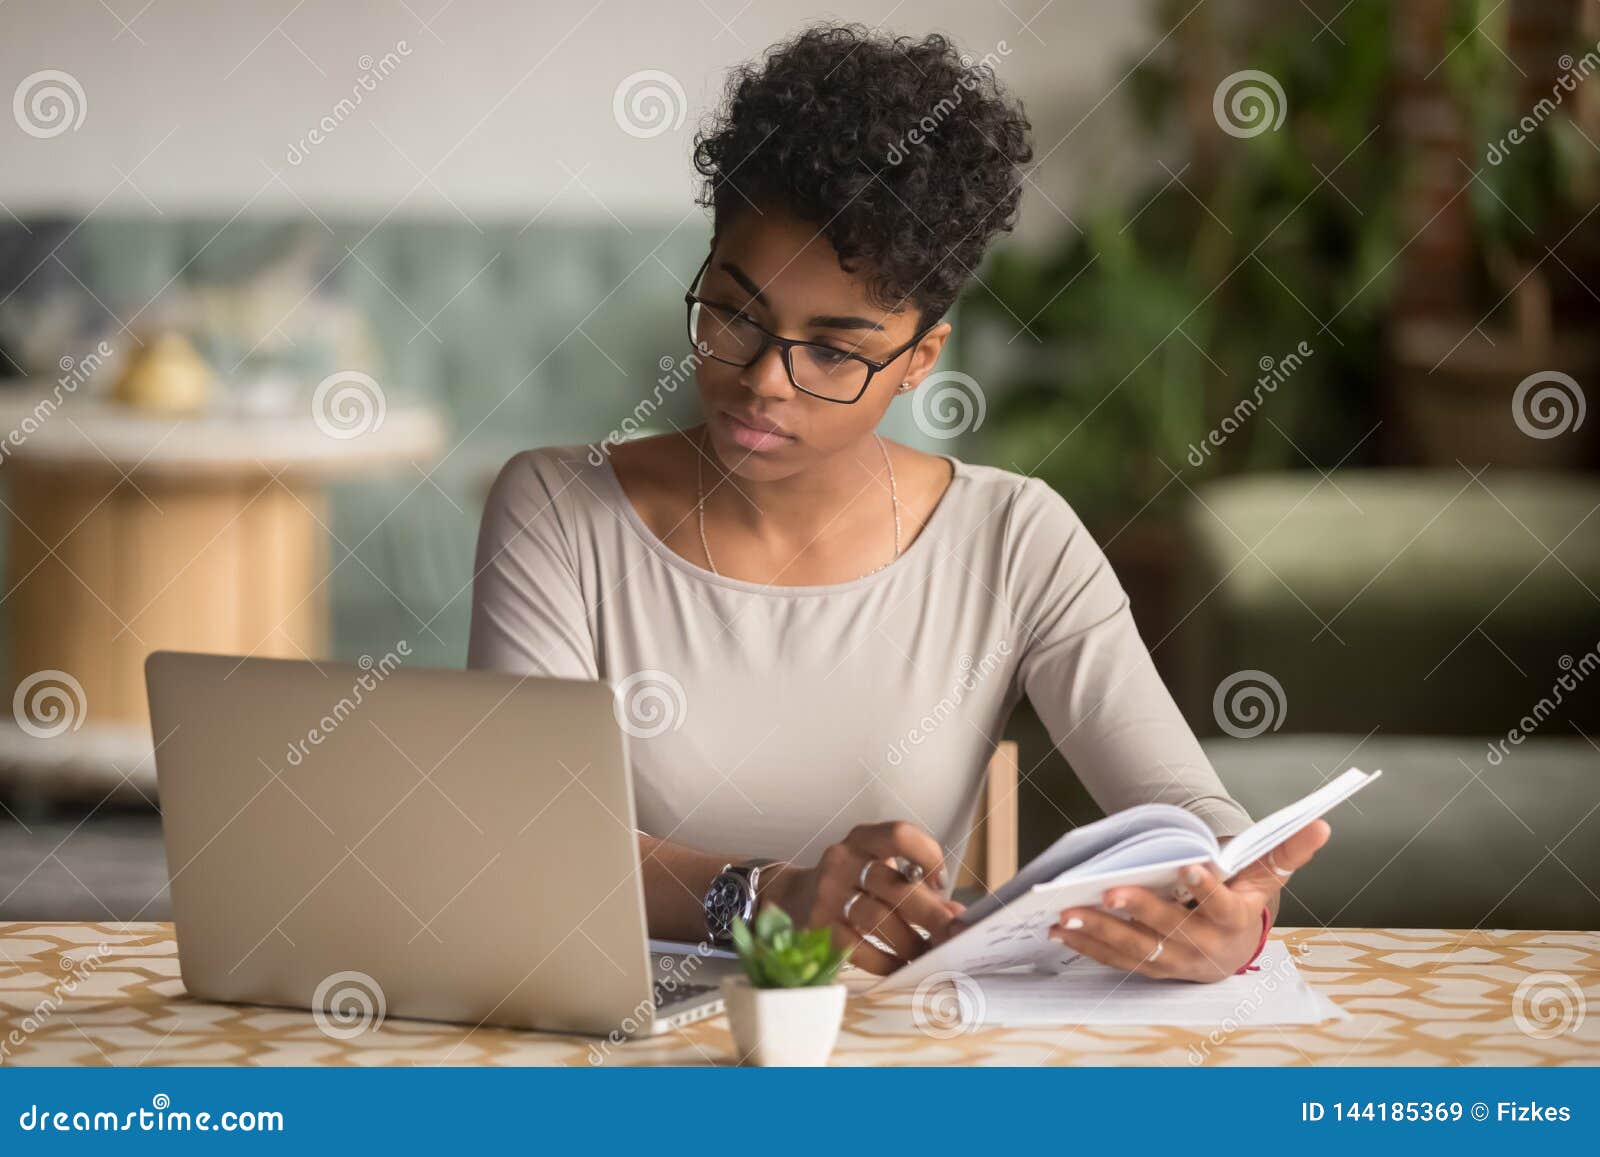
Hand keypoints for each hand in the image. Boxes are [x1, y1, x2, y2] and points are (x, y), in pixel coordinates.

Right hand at [762, 821, 964, 975]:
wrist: (791, 897)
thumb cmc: (849, 883)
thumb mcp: (877, 870)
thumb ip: (915, 885)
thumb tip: (955, 914)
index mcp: (862, 839)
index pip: (899, 835)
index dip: (927, 855)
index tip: (941, 883)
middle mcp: (842, 860)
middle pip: (894, 885)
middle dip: (930, 914)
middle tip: (952, 935)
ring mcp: (827, 893)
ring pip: (877, 919)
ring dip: (909, 942)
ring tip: (927, 955)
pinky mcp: (817, 926)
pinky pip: (856, 947)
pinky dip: (884, 961)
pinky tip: (899, 966)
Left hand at [1047, 819, 1330, 981]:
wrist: (1233, 950)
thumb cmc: (1245, 902)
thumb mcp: (1266, 877)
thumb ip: (1287, 850)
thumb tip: (1321, 823)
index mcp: (1235, 920)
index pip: (1222, 904)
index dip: (1207, 887)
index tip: (1190, 866)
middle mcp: (1204, 946)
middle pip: (1169, 928)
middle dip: (1138, 911)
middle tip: (1108, 892)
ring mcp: (1174, 961)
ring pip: (1135, 948)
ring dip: (1099, 932)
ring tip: (1068, 913)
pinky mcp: (1149, 968)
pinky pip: (1115, 960)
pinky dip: (1087, 946)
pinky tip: (1061, 930)